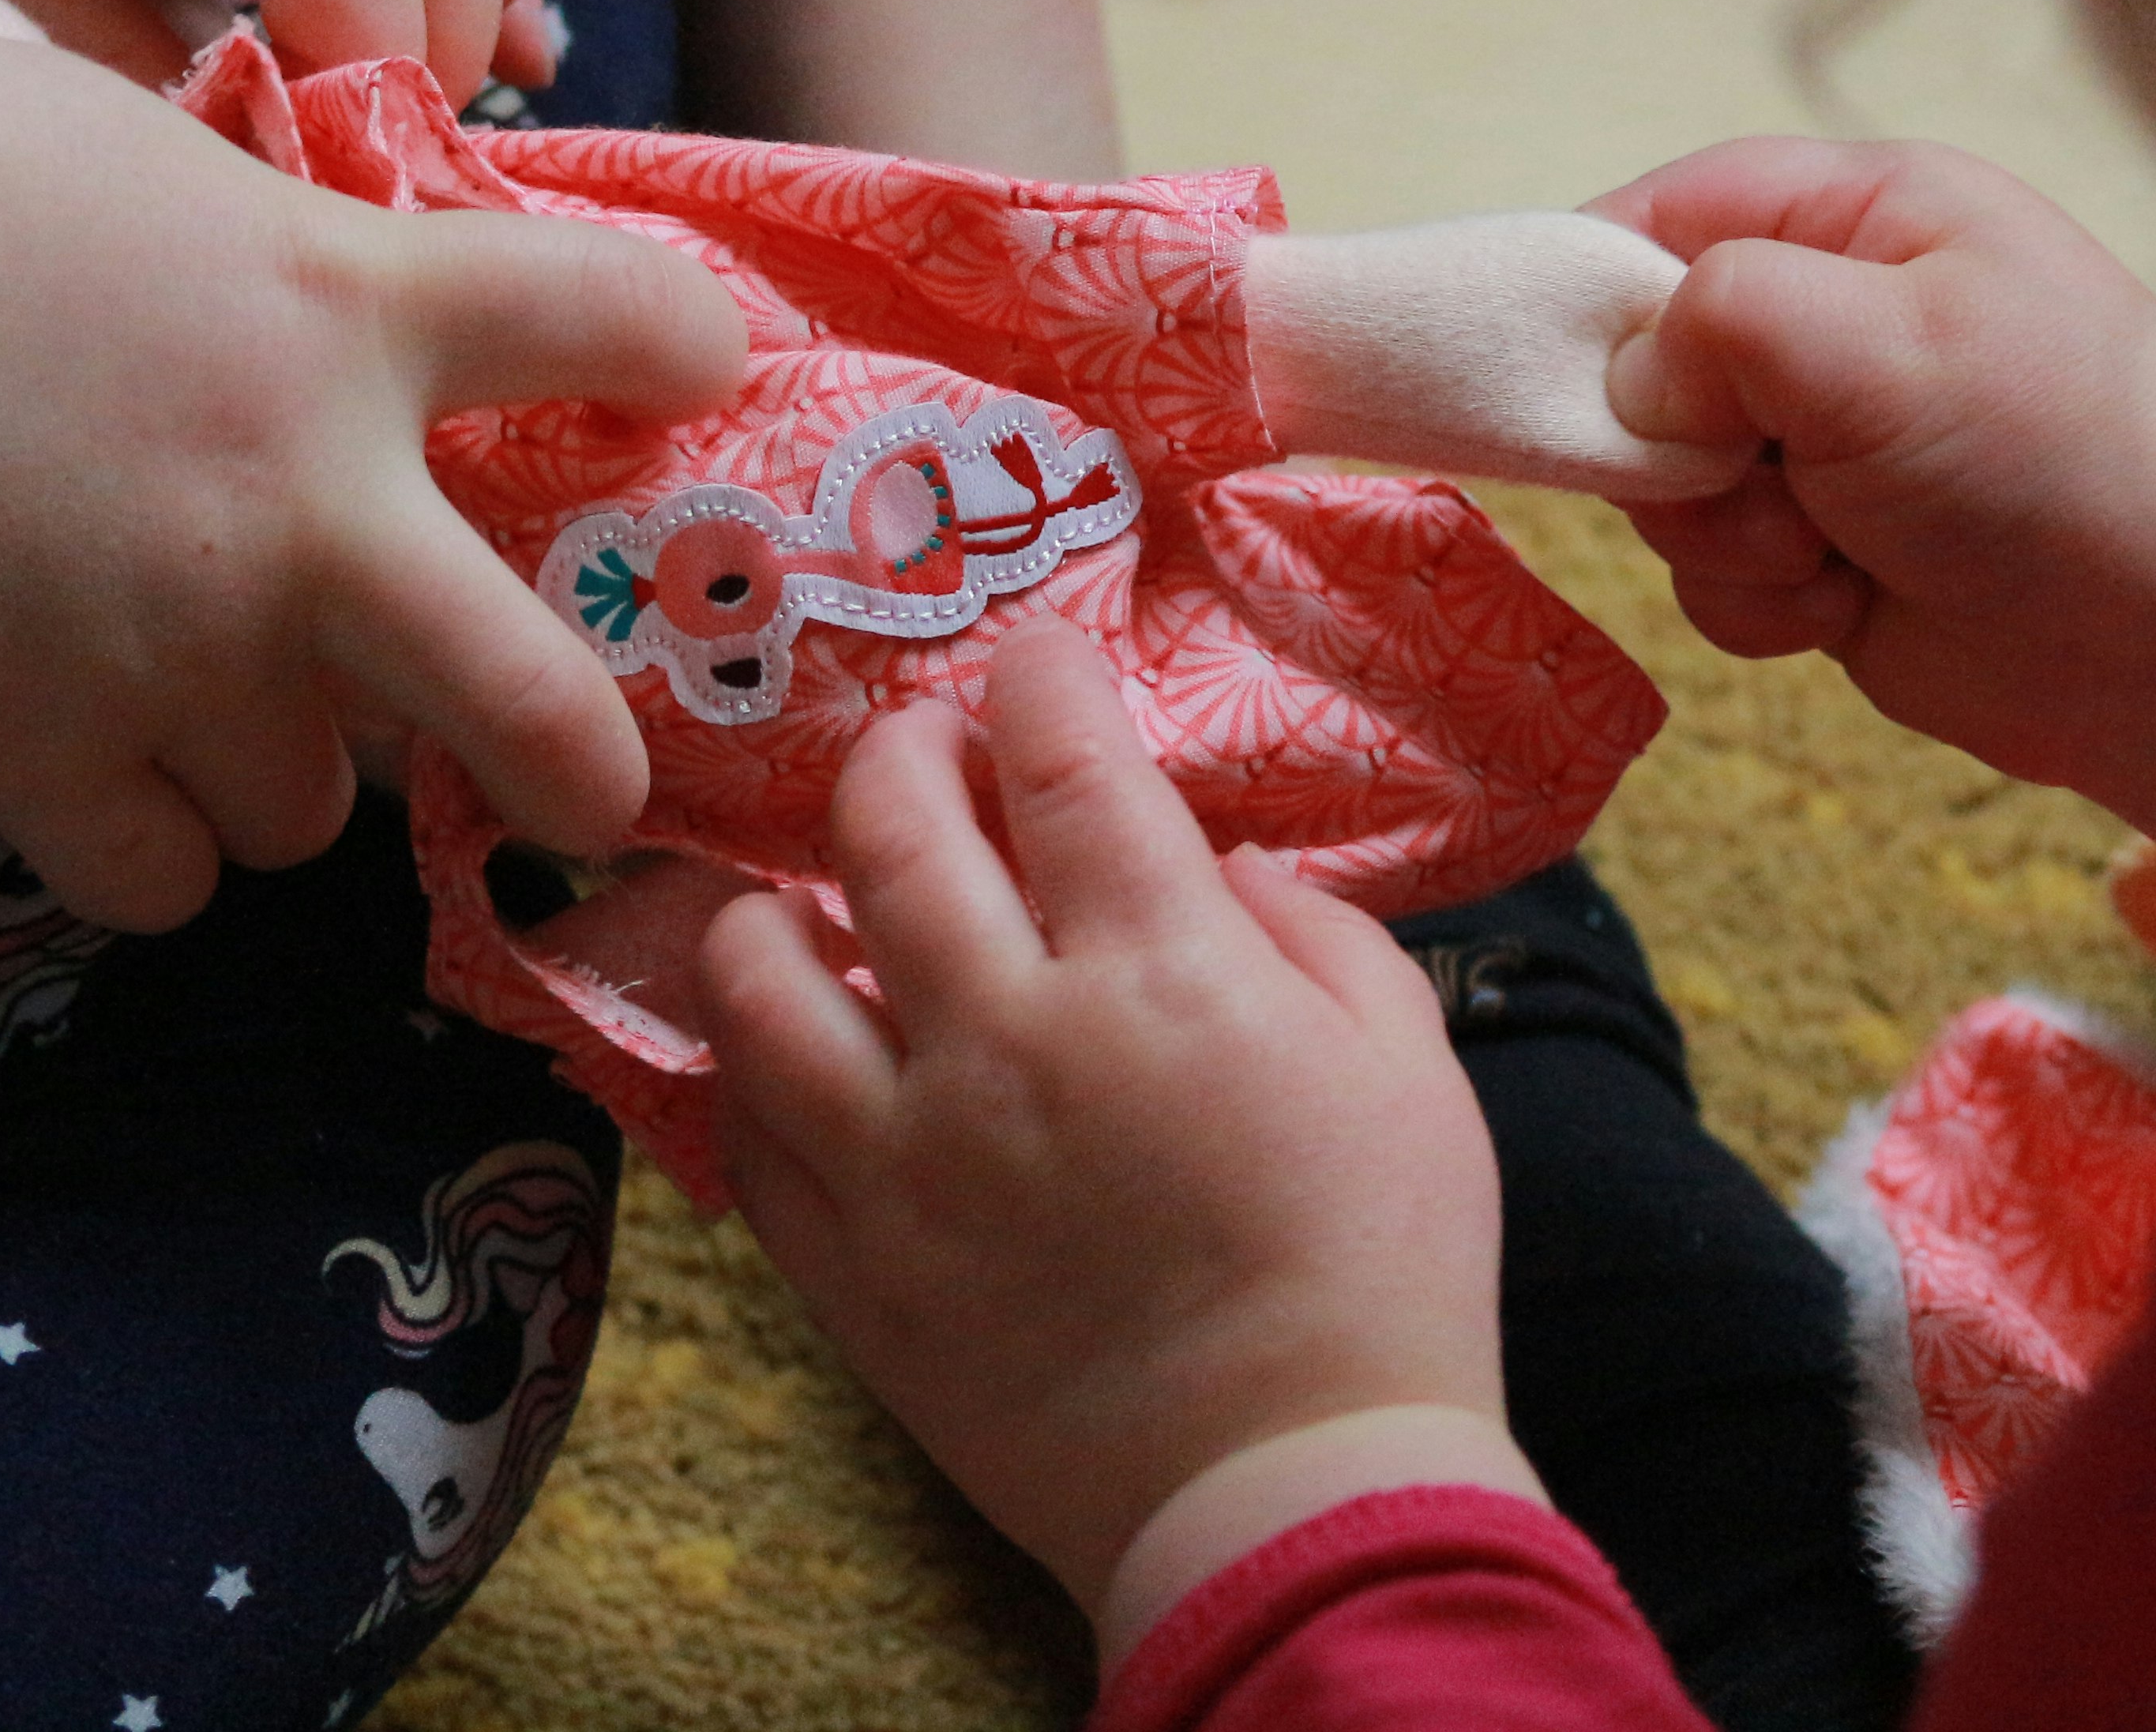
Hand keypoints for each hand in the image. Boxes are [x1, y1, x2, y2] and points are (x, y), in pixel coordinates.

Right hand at [0, 35, 746, 930]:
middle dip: (590, 771)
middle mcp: (303, 506)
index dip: (677, 348)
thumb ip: (267, 245)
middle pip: (539, 709)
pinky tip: (90, 772)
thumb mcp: (127, 154)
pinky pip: (162, 876)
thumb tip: (342, 287)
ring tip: (204, 707)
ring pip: (317, 803)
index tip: (697, 371)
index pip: (615, 319)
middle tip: (599, 796)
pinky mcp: (38, 758)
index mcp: (343, 309)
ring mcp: (177, 653)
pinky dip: (140, 843)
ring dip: (287, 772)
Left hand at [695, 624, 1524, 1628]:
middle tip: (927, 753)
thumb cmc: (1381, 1271)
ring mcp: (907, 1155)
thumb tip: (1218, 865)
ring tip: (813, 900)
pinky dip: (754, 1067)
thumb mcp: (1407, 1065)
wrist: (1293, 1492)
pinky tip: (795, 1046)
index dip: (1037, 676)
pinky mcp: (850, 1267)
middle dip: (902, 751)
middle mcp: (1007, 1036)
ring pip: (756, 971)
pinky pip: (748, 1131)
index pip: (1059, 756)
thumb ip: (1313, 933)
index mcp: (1158, 971)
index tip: (1036, 663)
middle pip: (889, 824)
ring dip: (774, 903)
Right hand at [1592, 138, 2155, 949]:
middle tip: (1750, 477)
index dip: (1589, 281)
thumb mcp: (1878, 342)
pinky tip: (1845, 609)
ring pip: (1671, 482)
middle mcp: (1842, 317)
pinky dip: (1764, 601)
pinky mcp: (1829, 557)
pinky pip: (1717, 572)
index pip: (1670, 209)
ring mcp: (1833, 445)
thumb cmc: (2050, 461)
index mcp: (1871, 215)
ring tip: (1830, 554)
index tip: (1541, 365)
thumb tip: (1632, 381)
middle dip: (1675, 441)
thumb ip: (1719, 317)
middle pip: (1647, 359)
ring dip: (1727, 535)